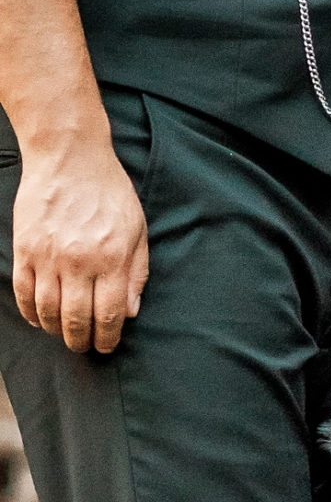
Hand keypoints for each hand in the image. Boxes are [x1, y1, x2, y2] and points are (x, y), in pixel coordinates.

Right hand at [12, 136, 147, 353]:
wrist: (69, 155)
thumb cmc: (108, 192)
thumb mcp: (136, 231)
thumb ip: (136, 273)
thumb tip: (130, 312)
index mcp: (110, 259)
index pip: (108, 315)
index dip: (107, 338)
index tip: (106, 346)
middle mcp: (78, 262)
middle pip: (76, 319)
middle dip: (80, 341)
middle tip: (83, 345)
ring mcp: (48, 255)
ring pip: (47, 310)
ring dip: (55, 329)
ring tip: (63, 333)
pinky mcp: (25, 247)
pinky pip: (23, 291)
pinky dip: (30, 311)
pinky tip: (39, 318)